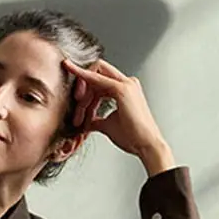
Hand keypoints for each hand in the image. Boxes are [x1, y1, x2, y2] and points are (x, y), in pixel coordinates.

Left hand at [64, 58, 175, 174]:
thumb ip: (95, 119)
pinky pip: (96, 78)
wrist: (146, 146)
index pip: (99, 80)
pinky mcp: (122, 89)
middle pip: (96, 72)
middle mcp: (127, 83)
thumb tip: (85, 122)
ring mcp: (126, 84)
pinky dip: (83, 79)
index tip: (72, 90)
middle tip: (76, 107)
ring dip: (83, 94)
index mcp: (126, 90)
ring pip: (94, 75)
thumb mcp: (108, 125)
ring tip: (80, 116)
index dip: (84, 86)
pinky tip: (75, 83)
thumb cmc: (133, 137)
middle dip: (81, 86)